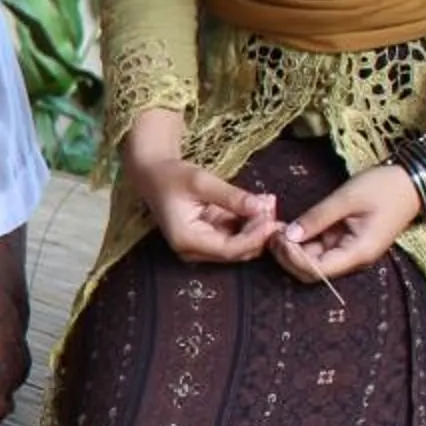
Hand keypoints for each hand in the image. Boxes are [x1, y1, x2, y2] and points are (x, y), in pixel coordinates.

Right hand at [133, 154, 279, 262]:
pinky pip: (234, 235)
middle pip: (236, 251)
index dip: (255, 237)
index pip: (229, 249)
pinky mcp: (207, 238)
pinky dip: (248, 222)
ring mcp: (200, 246)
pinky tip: (258, 203)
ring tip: (267, 200)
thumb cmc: (171, 176)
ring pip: (239, 245)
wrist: (152, 174)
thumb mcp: (201, 182)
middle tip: (272, 205)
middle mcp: (192, 250)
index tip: (272, 219)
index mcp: (186, 239)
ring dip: (256, 226)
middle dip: (258, 232)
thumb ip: (232, 196)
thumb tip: (262, 208)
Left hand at [274, 165, 419, 283]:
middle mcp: (352, 258)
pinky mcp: (345, 240)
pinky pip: (318, 247)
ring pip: (312, 260)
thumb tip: (289, 235)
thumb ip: (317, 217)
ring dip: (292, 247)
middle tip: (271, 231)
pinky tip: (288, 225)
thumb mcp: (347, 198)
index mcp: (358, 253)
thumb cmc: (384, 188)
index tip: (279, 236)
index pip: (316, 271)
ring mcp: (348, 250)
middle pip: (311, 271)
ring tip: (276, 226)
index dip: (293, 258)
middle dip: (287, 255)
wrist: (412, 182)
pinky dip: (302, 239)